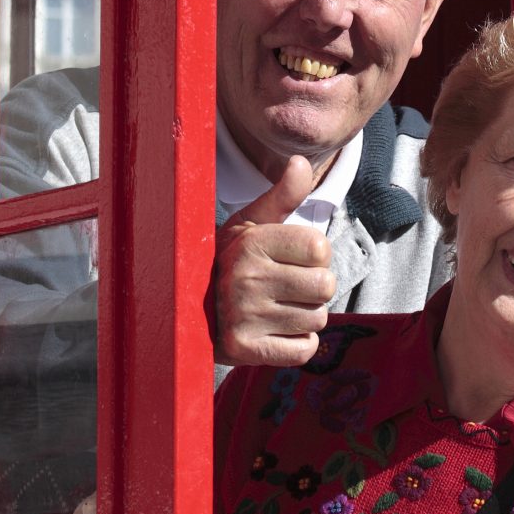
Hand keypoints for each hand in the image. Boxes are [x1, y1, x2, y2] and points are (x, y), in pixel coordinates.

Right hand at [211, 157, 338, 366]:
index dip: (314, 255)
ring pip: (317, 319)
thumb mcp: (250, 223)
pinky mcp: (245, 350)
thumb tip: (302, 162)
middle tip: (290, 287)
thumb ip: (283, 195)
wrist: (188, 306)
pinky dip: (298, 344)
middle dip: (315, 288)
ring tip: (279, 308)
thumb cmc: (229, 260)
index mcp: (252, 244)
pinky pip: (303, 350)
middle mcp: (247, 279)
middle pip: (325, 286)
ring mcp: (244, 317)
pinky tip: (277, 331)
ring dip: (306, 316)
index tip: (292, 259)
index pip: (320, 248)